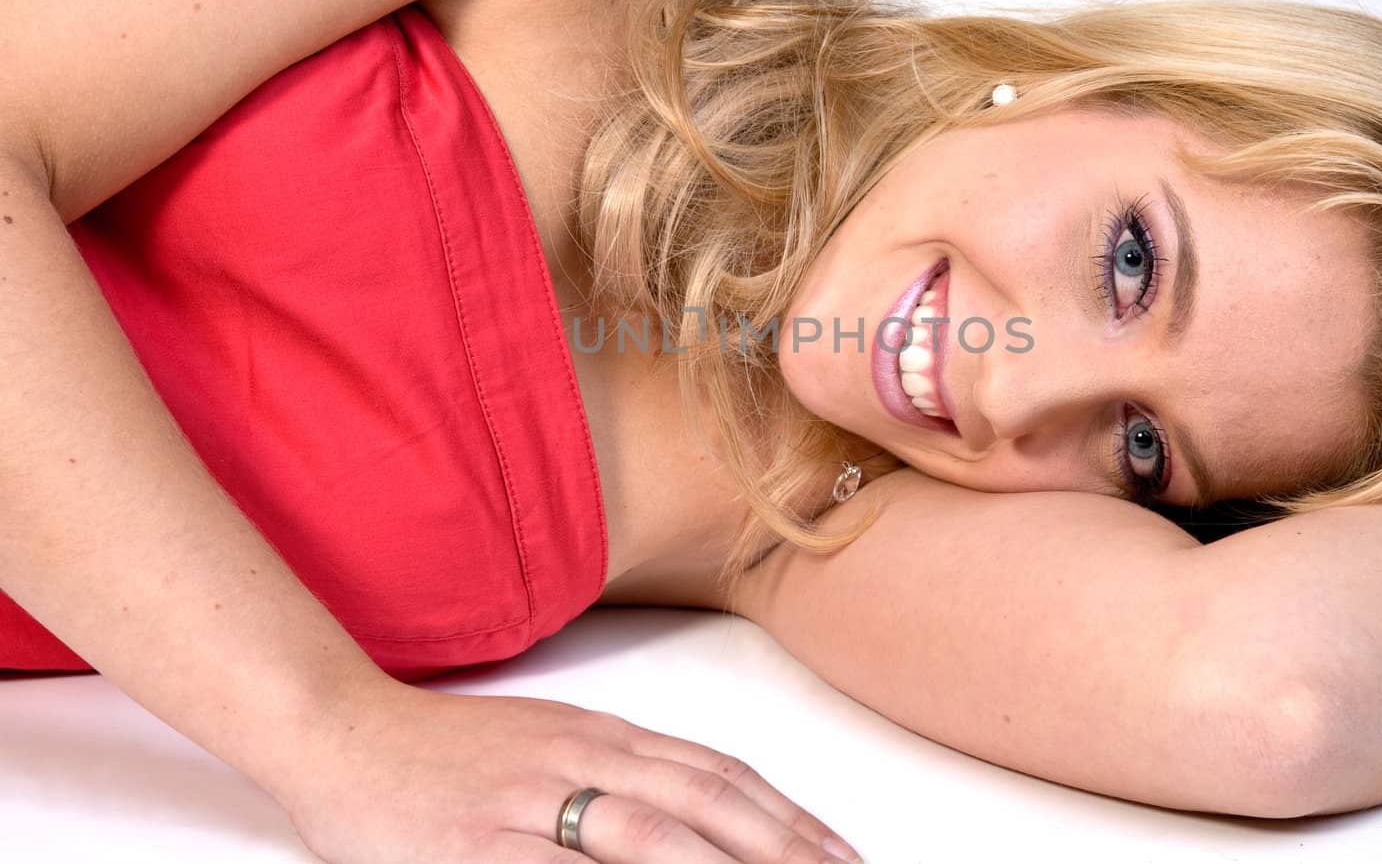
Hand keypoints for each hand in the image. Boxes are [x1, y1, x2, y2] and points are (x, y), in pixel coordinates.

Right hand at [273, 681, 861, 862]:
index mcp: (602, 735)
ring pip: (651, 839)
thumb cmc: (446, 748)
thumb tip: (699, 817)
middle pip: (705, 805)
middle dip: (783, 849)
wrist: (341, 733)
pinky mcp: (483, 850)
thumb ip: (620, 773)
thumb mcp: (549, 741)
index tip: (837, 852)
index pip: (719, 774)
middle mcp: (582, 760)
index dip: (787, 817)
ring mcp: (532, 805)